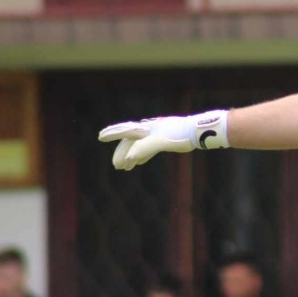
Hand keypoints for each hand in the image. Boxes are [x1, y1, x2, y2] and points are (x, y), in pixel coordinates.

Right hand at [99, 110, 228, 170]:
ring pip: (138, 145)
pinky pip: (148, 148)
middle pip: (130, 141)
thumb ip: (144, 149)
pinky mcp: (164, 140)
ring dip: (130, 156)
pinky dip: (141, 155)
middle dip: (121, 152)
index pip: (125, 131)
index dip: (112, 134)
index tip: (100, 136)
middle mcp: (149, 130)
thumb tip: (129, 158)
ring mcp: (156, 135)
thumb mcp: (161, 142)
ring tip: (123, 168)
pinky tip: (138, 162)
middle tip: (115, 165)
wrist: (197, 131)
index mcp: (146, 129)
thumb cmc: (179, 135)